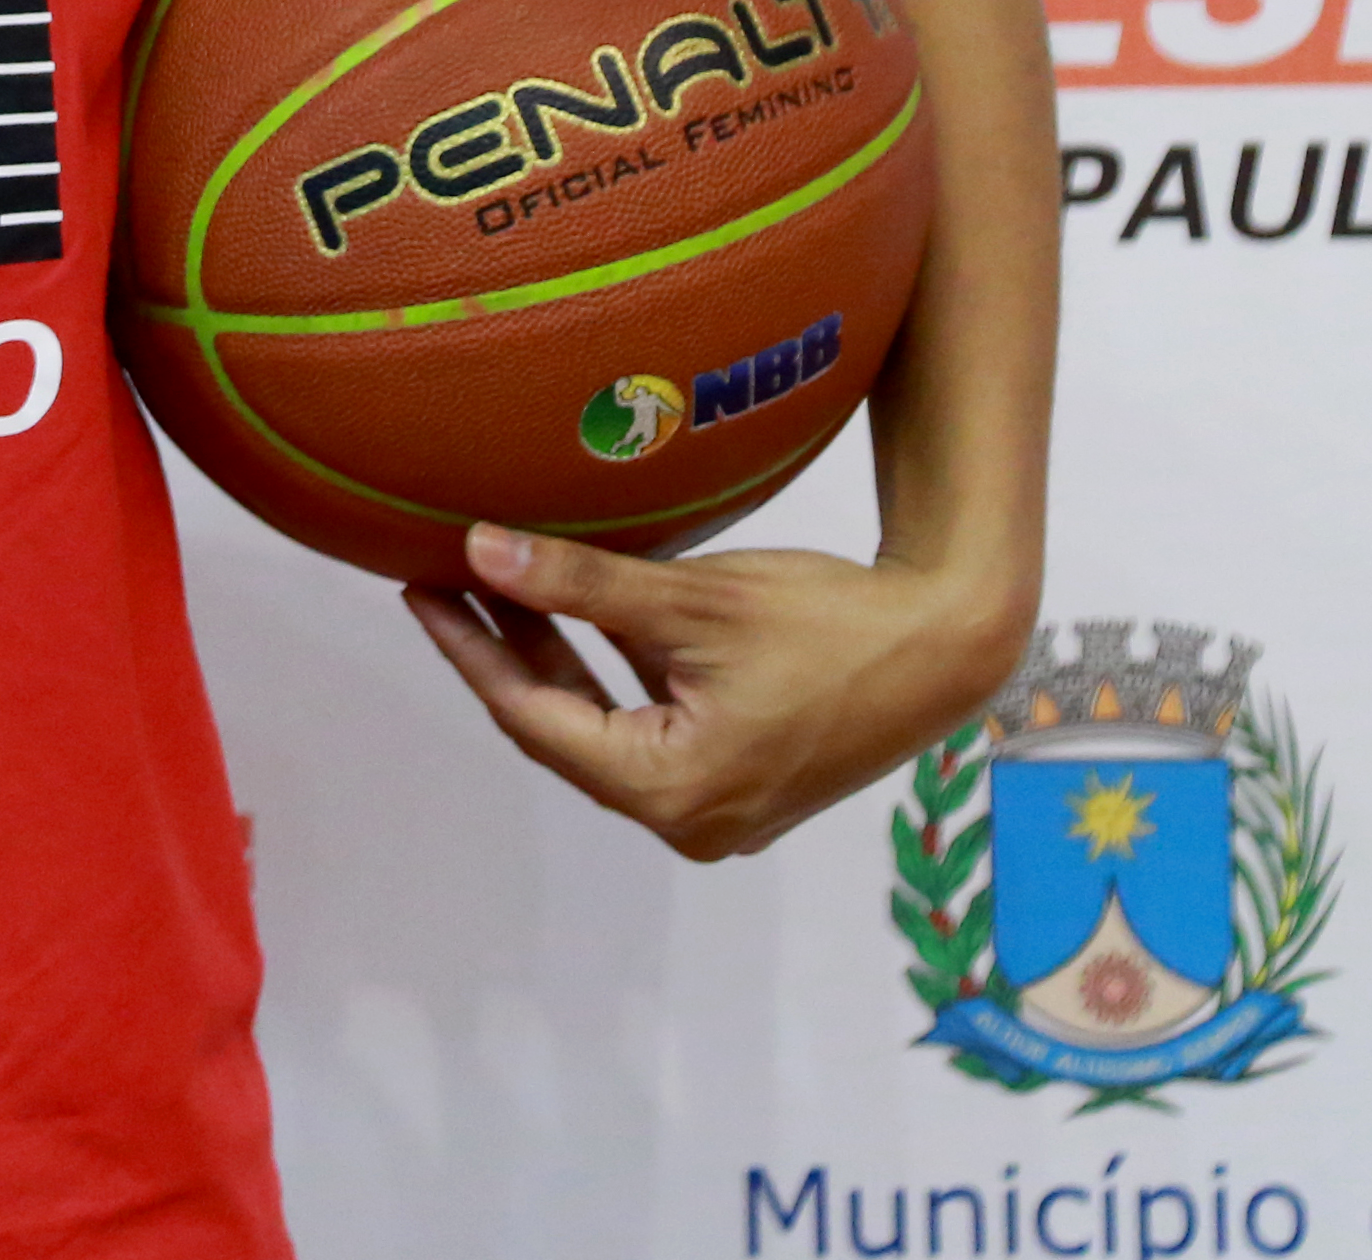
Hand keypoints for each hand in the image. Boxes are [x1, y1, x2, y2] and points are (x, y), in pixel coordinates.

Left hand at [407, 526, 1030, 860]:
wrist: (949, 642)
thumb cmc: (826, 622)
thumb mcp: (690, 600)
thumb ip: (577, 582)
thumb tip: (477, 550)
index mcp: (669, 793)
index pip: (534, 719)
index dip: (471, 651)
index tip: (422, 591)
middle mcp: (689, 821)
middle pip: (566, 727)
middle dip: (507, 652)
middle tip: (445, 581)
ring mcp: (720, 807)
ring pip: (607, 724)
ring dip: (559, 657)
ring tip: (497, 584)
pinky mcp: (744, 779)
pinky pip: (653, 726)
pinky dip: (615, 672)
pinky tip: (578, 611)